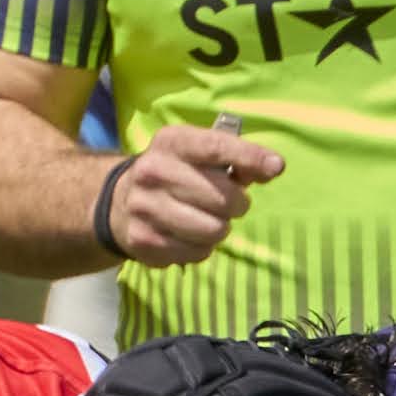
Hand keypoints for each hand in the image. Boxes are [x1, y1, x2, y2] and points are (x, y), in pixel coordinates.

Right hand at [95, 125, 284, 270]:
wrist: (119, 202)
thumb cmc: (176, 174)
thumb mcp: (199, 155)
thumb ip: (237, 159)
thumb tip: (272, 167)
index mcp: (171, 142)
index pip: (216, 147)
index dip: (250, 157)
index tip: (276, 167)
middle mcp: (153, 171)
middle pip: (223, 197)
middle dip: (236, 204)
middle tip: (227, 203)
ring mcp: (145, 208)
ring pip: (214, 230)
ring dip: (220, 229)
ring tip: (206, 219)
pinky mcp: (144, 241)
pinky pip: (198, 253)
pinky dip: (202, 248)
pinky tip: (188, 235)